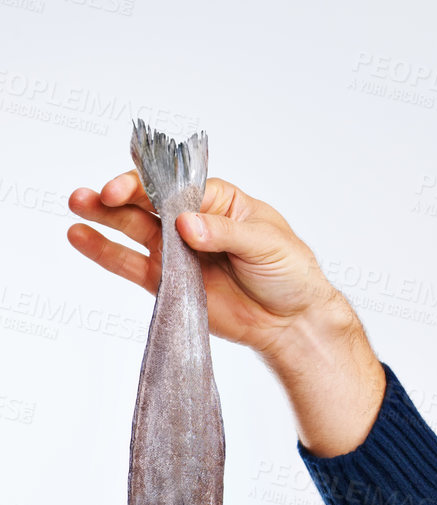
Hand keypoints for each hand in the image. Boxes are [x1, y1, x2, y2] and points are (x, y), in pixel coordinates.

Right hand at [67, 172, 347, 359]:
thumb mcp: (267, 244)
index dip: (147, 184)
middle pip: (146, 202)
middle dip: (116, 196)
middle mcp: (191, 221)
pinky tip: (80, 237)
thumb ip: (223, 233)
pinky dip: (106, 252)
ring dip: (103, 217)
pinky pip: (131, 264)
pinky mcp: (167, 281)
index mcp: (219, 201)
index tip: (123, 190)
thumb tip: (184, 224)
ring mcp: (176, 251)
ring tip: (76, 205)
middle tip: (89, 196)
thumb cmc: (290, 272)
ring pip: (132, 228)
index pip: (176, 185)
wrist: (292, 321)